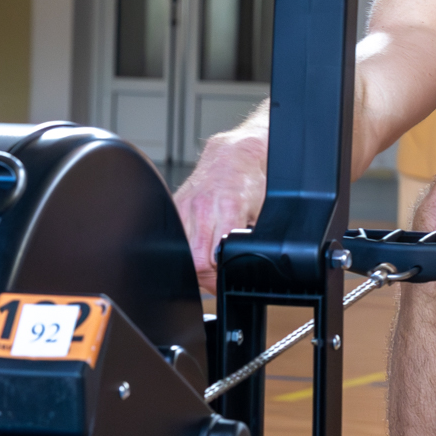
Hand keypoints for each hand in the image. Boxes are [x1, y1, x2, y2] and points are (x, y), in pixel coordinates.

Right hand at [174, 134, 268, 292]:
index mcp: (227, 209)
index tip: (222, 279)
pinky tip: (197, 244)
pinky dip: (185, 245)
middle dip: (205, 274)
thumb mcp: (260, 213)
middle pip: (194, 259)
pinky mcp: (176, 204)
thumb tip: (250, 266)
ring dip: (193, 260)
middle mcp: (203, 208)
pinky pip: (175, 235)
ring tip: (206, 260)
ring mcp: (186, 206)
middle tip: (215, 276)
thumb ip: (250, 240)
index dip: (218, 276)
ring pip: (181, 250)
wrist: (233, 156)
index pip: (213, 258)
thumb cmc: (249, 182)